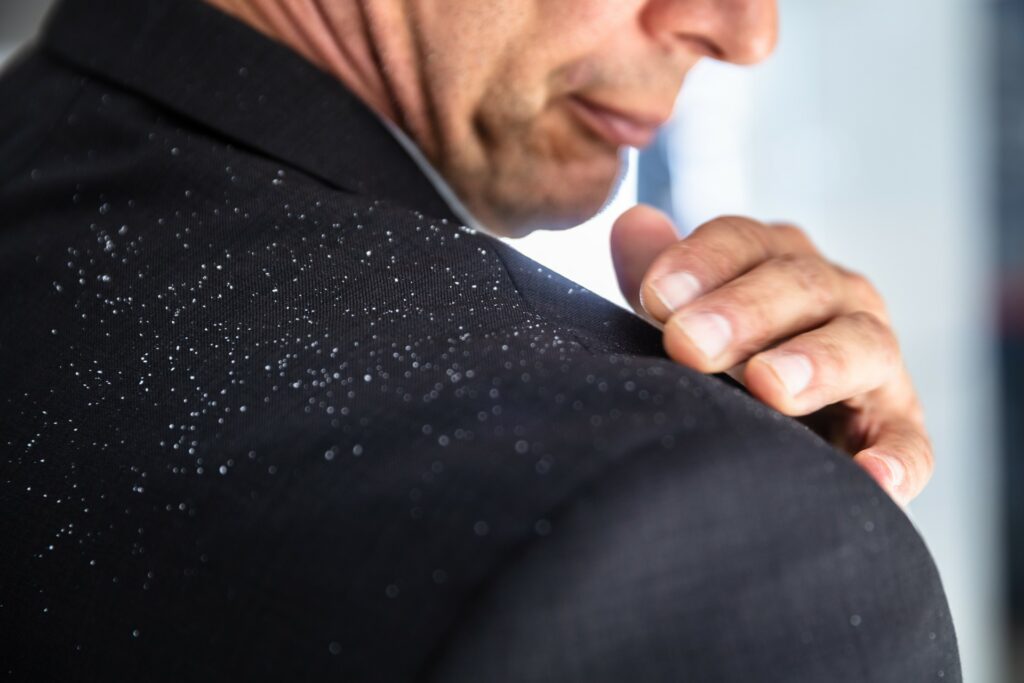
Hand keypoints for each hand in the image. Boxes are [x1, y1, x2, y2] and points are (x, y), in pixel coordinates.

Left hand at [611, 204, 931, 506]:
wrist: (773, 432)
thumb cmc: (722, 361)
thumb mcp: (685, 315)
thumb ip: (659, 274)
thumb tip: (632, 222)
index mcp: (779, 262)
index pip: (744, 242)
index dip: (700, 263)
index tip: (655, 296)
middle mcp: (836, 297)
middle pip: (800, 285)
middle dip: (744, 311)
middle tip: (689, 343)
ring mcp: (874, 361)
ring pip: (861, 346)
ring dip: (817, 362)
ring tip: (770, 386)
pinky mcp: (896, 428)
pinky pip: (908, 443)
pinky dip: (896, 458)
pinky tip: (870, 474)